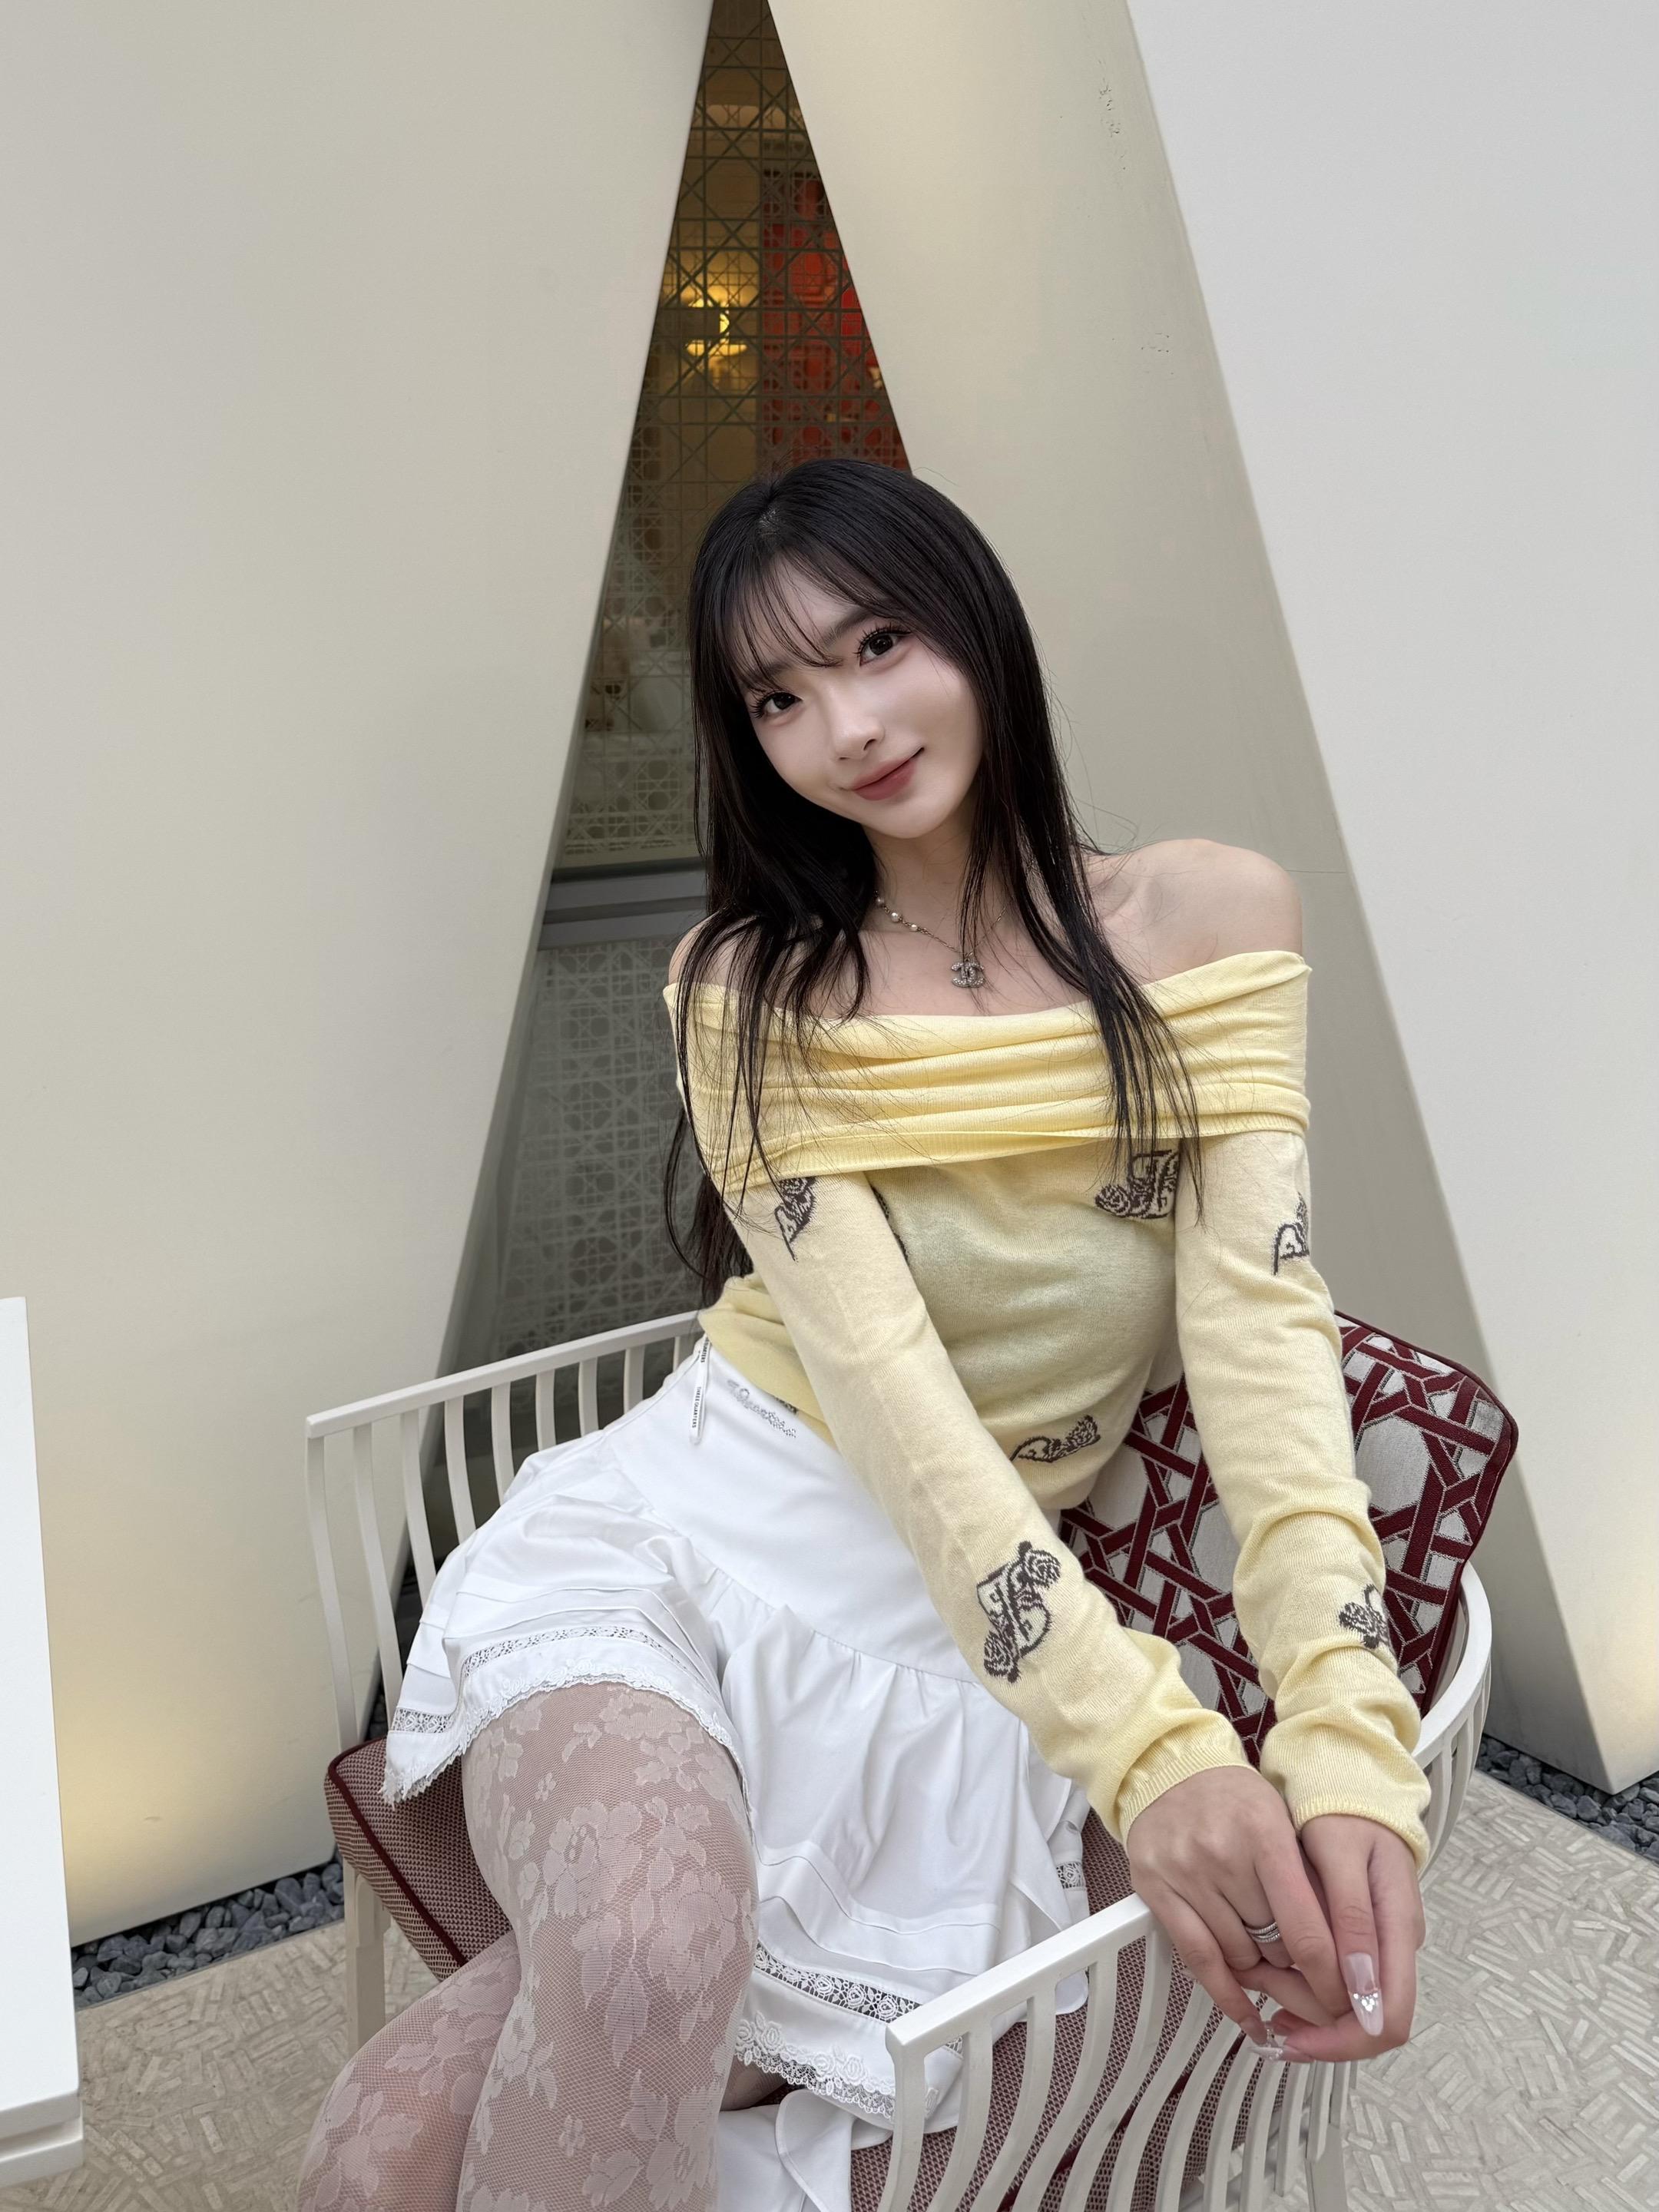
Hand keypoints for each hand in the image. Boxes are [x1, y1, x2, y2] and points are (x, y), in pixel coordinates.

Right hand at [1123, 1768, 1368, 2050]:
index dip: (1331, 1976)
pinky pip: (1197, 1959)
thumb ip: (1311, 1881)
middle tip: (1313, 1975)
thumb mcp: (1284, 1821)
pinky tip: (1248, 2016)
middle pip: (1275, 1945)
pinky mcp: (1155, 1890)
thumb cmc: (1235, 1799)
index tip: (1350, 2001)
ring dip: (1261, 1968)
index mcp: (1264, 1834)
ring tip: (1269, 1956)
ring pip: (1239, 1956)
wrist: (1167, 1767)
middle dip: (1298, 1966)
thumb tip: (1347, 1957)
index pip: (1305, 1927)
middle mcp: (1222, 1854)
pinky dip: (1226, 1993)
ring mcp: (1185, 1874)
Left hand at [1251, 1813, 1424, 2063]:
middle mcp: (1395, 1947)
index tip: (1289, 2036)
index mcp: (1399, 1930)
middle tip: (1263, 2009)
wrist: (1346, 1781)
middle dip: (1313, 2026)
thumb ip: (1353, 1920)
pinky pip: (1337, 1982)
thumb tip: (1362, 1994)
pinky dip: (1303, 1988)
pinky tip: (1270, 1976)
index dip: (1342, 2041)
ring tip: (1257, 1983)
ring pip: (1347, 2007)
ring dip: (1303, 2008)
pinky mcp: (1359, 1937)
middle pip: (1365, 2023)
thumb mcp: (1341, 1854)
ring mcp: (1379, 1944)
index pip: (1389, 2019)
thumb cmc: (1341, 1810)